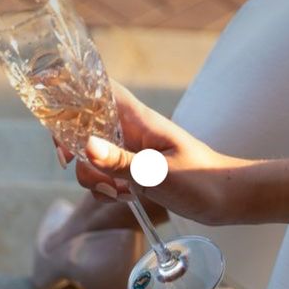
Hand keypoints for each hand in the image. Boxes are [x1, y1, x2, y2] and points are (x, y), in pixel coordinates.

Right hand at [72, 80, 252, 226]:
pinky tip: (123, 198)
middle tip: (86, 172)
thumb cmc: (202, 180)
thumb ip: (121, 161)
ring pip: (91, 156)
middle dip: (75, 152)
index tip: (60, 128)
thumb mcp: (158, 174)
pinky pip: (105, 174)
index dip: (71, 98)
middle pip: (83, 126)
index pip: (96, 90)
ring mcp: (130, 150)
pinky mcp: (133, 170)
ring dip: (92, 177)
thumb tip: (85, 147)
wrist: (228, 198)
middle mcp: (130, 130)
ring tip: (117, 193)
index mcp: (137, 119)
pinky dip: (105, 188)